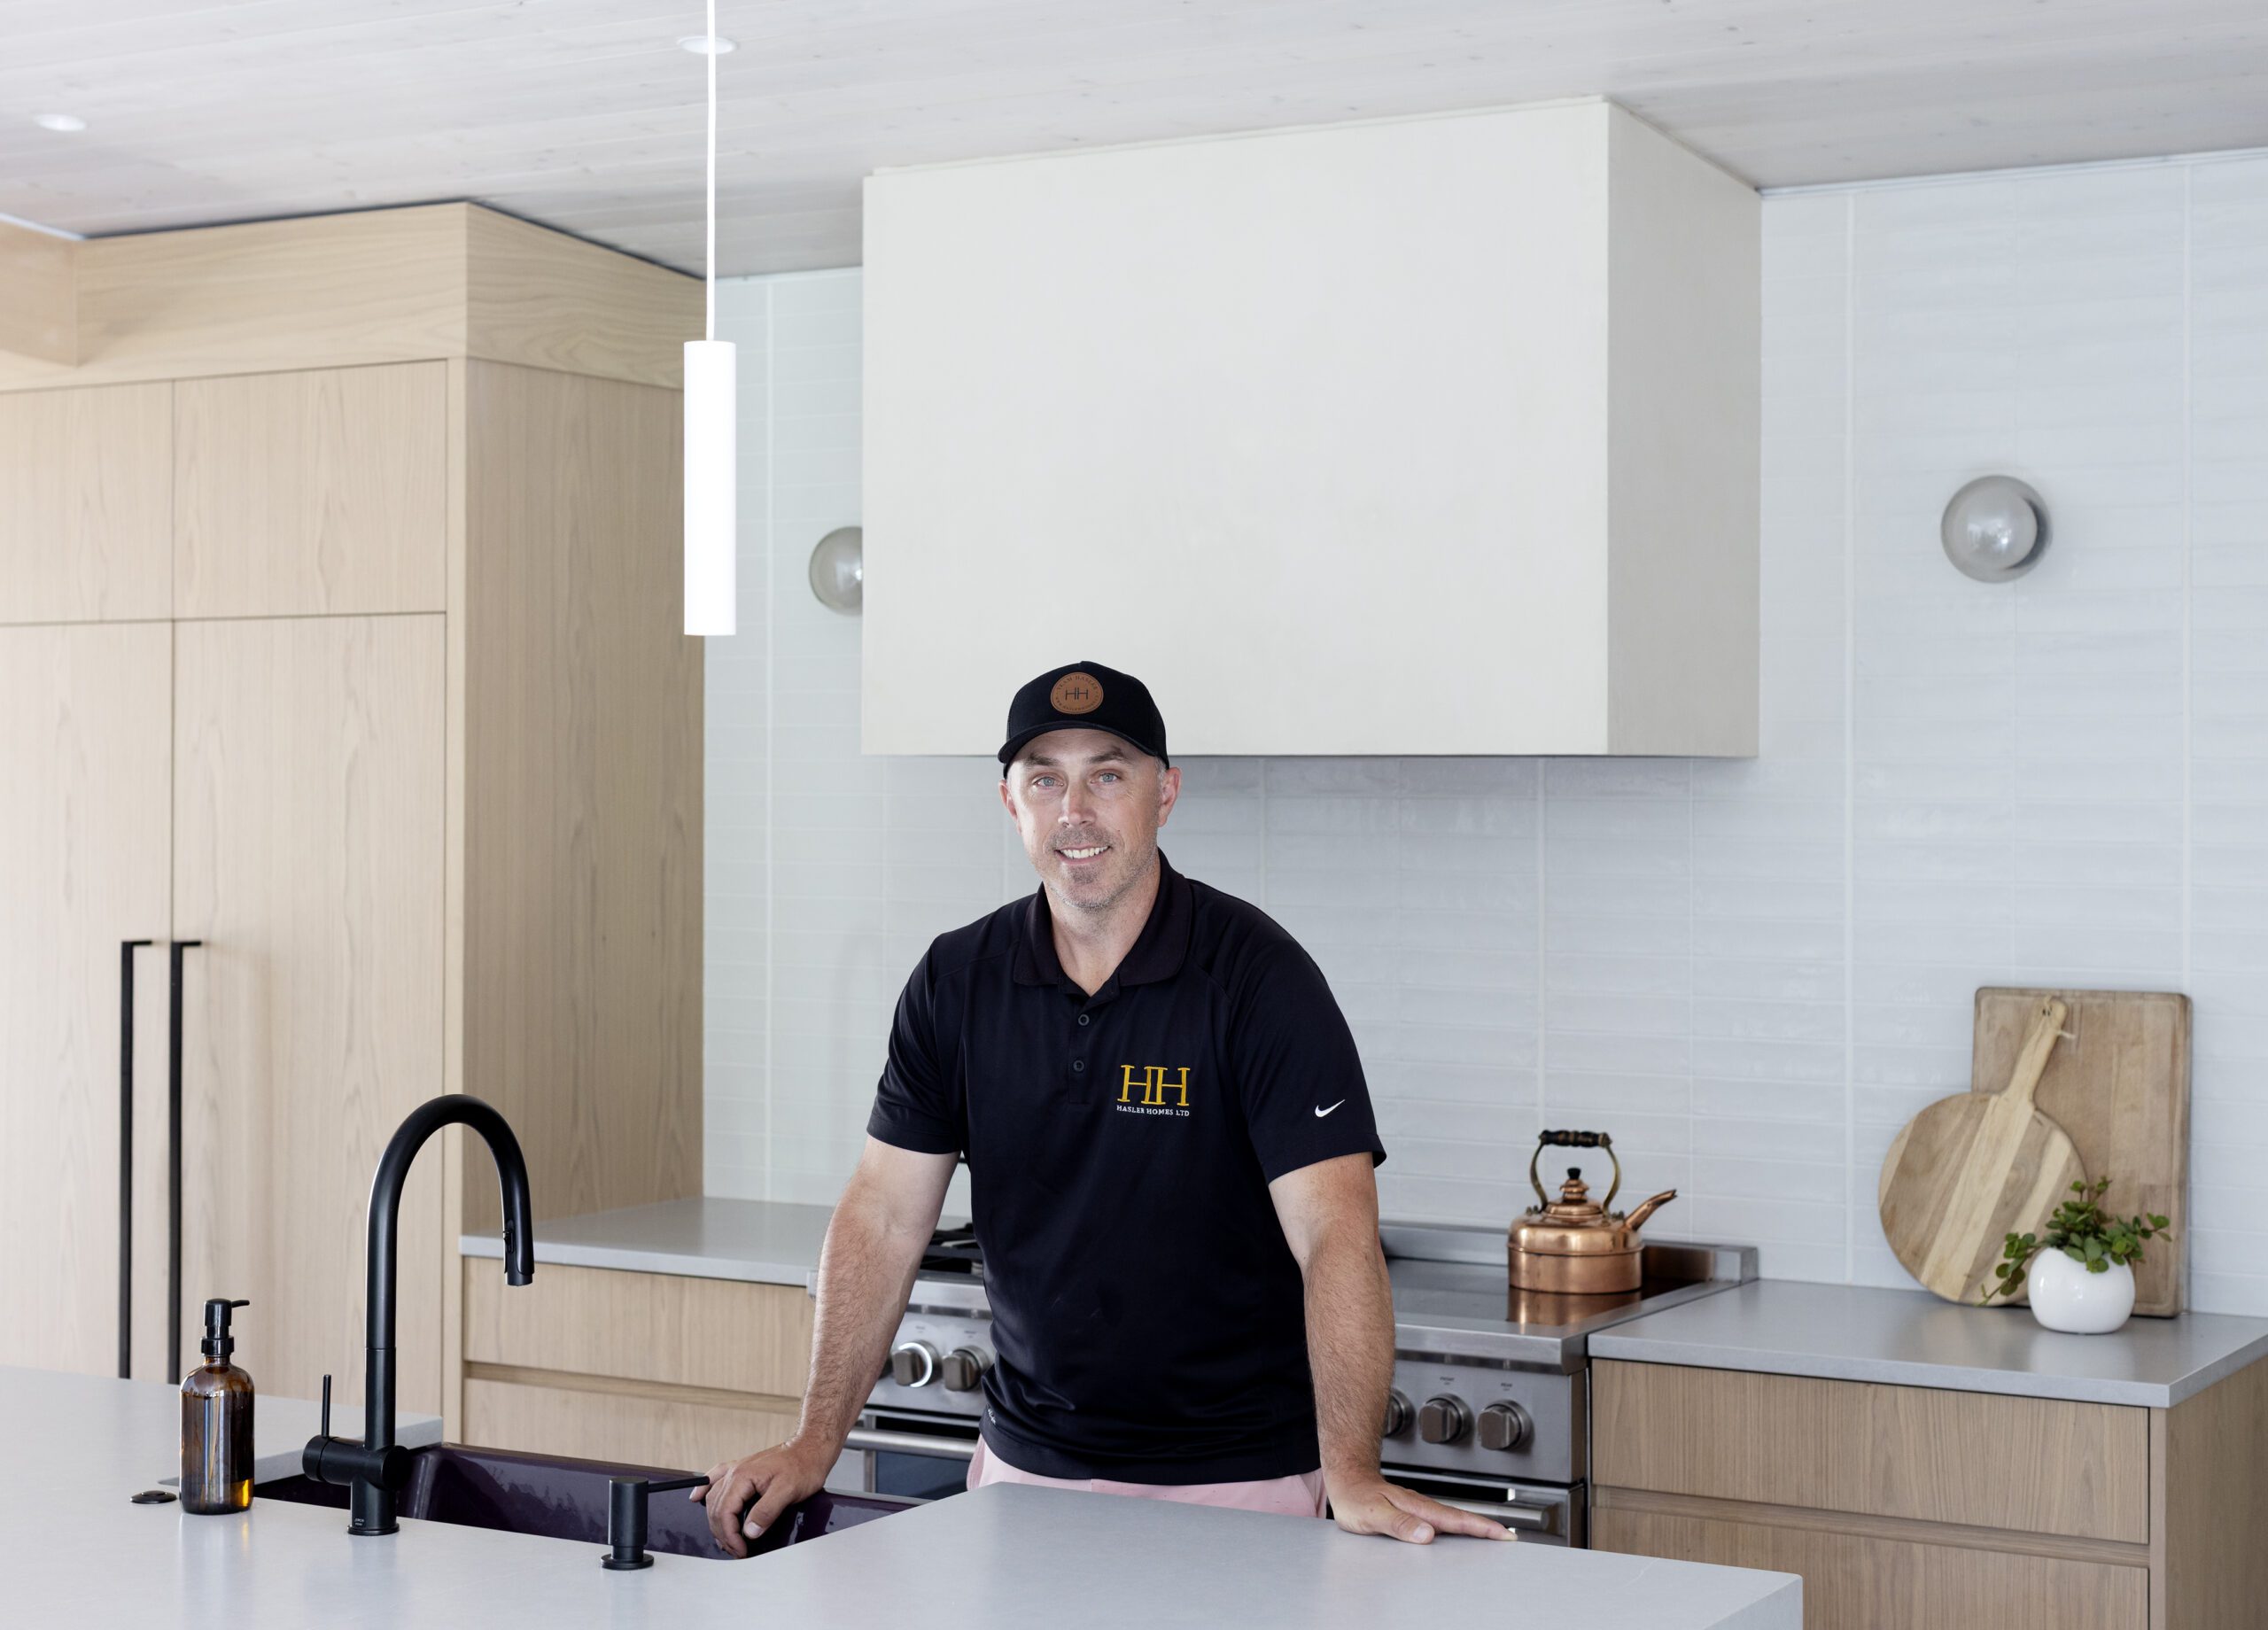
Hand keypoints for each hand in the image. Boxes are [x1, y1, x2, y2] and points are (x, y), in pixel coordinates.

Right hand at [691, 1438, 835, 1557]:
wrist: (810, 1448)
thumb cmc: (803, 1466)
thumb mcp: (788, 1491)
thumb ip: (766, 1511)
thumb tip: (749, 1532)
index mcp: (743, 1476)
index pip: (725, 1512)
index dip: (731, 1536)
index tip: (741, 1550)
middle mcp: (735, 1472)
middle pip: (717, 1508)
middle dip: (724, 1534)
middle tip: (737, 1550)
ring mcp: (737, 1469)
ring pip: (714, 1498)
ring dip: (716, 1521)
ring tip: (726, 1539)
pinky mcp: (743, 1469)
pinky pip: (716, 1478)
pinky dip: (705, 1489)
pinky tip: (697, 1497)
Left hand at [1326, 1476, 1512, 1543]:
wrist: (1346, 1478)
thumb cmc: (1356, 1497)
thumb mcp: (1374, 1515)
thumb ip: (1400, 1524)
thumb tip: (1427, 1534)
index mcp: (1417, 1508)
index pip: (1456, 1519)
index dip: (1480, 1527)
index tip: (1502, 1534)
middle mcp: (1421, 1507)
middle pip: (1461, 1518)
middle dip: (1486, 1527)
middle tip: (1509, 1537)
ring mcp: (1418, 1508)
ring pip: (1452, 1518)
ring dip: (1474, 1527)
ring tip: (1493, 1536)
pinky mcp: (1412, 1511)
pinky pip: (1441, 1520)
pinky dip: (1457, 1526)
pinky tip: (1458, 1533)